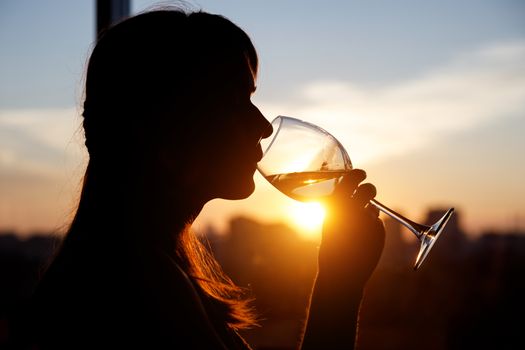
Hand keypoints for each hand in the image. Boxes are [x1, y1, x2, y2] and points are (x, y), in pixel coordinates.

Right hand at [318, 169, 384, 290]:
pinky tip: (363, 241)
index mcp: (336, 205)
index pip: (350, 179)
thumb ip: (339, 207)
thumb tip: (351, 194)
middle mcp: (353, 209)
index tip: (361, 174)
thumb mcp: (329, 223)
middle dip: (370, 189)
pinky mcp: (379, 231)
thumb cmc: (331, 247)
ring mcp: (367, 219)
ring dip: (368, 213)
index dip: (357, 174)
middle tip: (368, 193)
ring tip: (358, 229)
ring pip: (373, 209)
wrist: (341, 273)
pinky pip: (378, 224)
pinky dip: (372, 229)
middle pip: (368, 189)